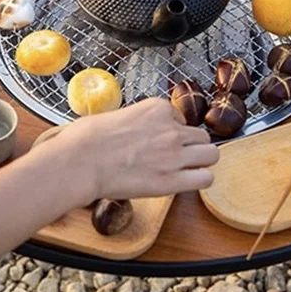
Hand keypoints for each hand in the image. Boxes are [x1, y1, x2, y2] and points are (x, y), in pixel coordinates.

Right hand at [44, 98, 218, 203]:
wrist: (79, 162)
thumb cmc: (85, 139)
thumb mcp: (113, 115)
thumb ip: (134, 121)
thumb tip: (131, 129)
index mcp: (157, 109)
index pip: (181, 118)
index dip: (172, 131)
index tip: (159, 141)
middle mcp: (171, 129)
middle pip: (202, 136)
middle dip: (191, 146)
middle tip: (176, 157)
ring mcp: (174, 155)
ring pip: (211, 155)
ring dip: (200, 162)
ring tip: (184, 170)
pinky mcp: (171, 180)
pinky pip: (205, 178)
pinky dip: (199, 180)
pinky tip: (185, 182)